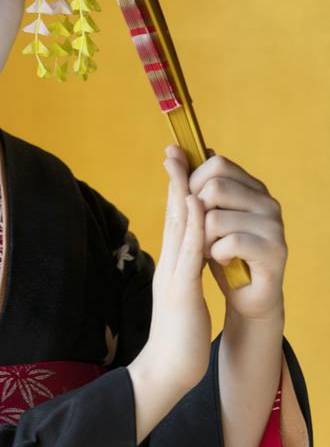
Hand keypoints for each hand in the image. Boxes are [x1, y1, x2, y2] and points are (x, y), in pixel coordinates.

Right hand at [144, 144, 212, 392]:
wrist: (165, 372)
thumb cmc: (177, 337)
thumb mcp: (182, 296)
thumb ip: (184, 271)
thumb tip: (191, 251)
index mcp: (170, 267)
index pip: (173, 222)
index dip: (175, 190)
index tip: (177, 162)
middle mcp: (167, 265)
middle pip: (170, 216)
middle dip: (173, 181)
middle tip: (171, 149)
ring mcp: (171, 277)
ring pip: (176, 228)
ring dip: (178, 193)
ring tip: (181, 163)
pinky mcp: (181, 293)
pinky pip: (187, 254)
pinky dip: (190, 227)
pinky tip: (193, 206)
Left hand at [165, 144, 286, 322]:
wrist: (247, 296)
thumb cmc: (223, 253)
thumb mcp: (204, 216)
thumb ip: (192, 185)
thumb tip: (173, 149)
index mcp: (252, 187)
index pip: (217, 164)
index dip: (194, 180)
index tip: (189, 201)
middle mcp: (267, 201)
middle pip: (214, 187)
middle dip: (196, 213)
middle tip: (200, 233)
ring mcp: (274, 225)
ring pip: (215, 217)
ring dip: (202, 239)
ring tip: (209, 250)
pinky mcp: (274, 250)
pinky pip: (229, 242)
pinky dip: (216, 254)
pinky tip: (222, 260)